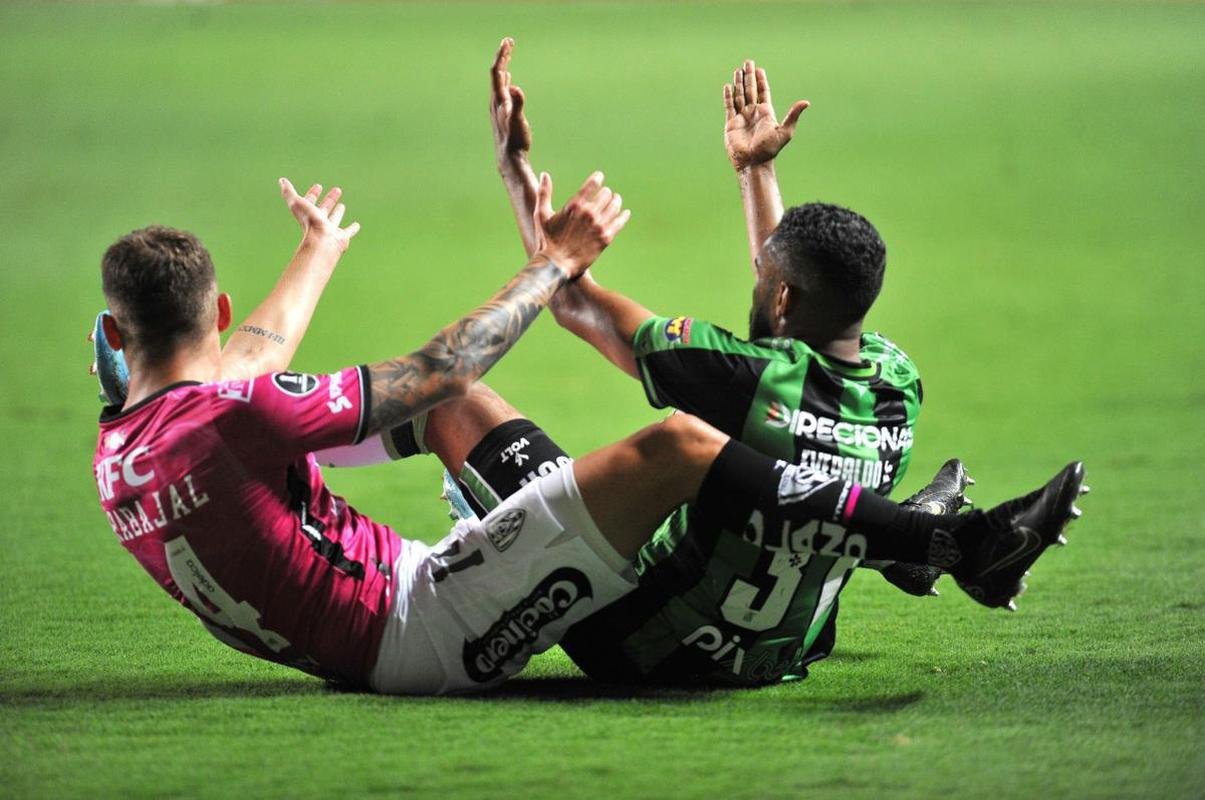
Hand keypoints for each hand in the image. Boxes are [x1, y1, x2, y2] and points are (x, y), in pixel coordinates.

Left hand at [279, 178, 361, 252]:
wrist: (323, 242)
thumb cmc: (310, 223)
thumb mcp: (297, 203)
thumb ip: (289, 192)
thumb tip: (281, 180)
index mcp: (308, 215)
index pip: (309, 202)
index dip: (312, 194)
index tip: (318, 186)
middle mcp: (319, 222)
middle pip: (324, 209)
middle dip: (329, 200)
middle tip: (337, 190)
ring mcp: (331, 230)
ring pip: (335, 219)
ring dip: (338, 212)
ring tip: (342, 206)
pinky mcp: (342, 238)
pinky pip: (348, 232)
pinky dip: (352, 228)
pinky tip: (357, 225)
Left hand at [490, 37, 531, 169]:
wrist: (508, 158)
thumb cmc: (515, 141)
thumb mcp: (518, 123)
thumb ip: (517, 105)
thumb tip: (515, 88)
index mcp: (499, 100)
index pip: (497, 72)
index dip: (502, 56)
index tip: (508, 42)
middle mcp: (495, 101)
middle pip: (496, 73)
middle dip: (502, 56)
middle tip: (509, 41)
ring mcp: (498, 107)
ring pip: (498, 81)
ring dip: (503, 66)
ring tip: (507, 54)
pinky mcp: (502, 112)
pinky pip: (501, 90)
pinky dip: (504, 79)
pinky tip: (508, 78)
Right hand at [533, 172, 630, 278]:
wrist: (556, 265)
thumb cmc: (547, 240)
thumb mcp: (541, 214)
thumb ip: (544, 193)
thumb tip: (544, 174)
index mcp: (574, 205)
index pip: (592, 185)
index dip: (597, 178)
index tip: (600, 177)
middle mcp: (588, 213)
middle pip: (606, 194)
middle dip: (606, 193)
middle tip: (607, 194)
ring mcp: (598, 226)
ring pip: (614, 206)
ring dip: (616, 201)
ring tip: (616, 200)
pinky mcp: (605, 238)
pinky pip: (619, 223)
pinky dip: (623, 216)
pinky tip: (625, 213)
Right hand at [724, 60, 808, 170]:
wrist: (753, 162)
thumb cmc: (769, 150)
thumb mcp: (785, 132)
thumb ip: (793, 115)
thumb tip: (806, 102)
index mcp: (766, 113)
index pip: (763, 92)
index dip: (762, 81)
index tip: (759, 69)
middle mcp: (753, 113)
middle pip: (750, 90)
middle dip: (749, 76)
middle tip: (748, 62)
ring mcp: (742, 118)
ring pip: (739, 96)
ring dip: (739, 83)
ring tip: (738, 70)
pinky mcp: (731, 123)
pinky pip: (729, 107)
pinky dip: (728, 96)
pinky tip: (728, 87)